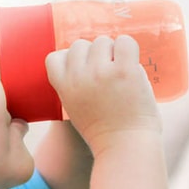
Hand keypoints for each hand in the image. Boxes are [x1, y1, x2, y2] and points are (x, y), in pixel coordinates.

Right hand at [45, 35, 161, 153]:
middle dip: (95, 55)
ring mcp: (101, 72)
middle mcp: (79, 76)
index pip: (55, 57)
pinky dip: (129, 49)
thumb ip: (75, 84)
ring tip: (121, 74)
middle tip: (108, 75)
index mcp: (63, 86)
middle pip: (81, 45)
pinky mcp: (125, 71)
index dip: (71, 60)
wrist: (125, 147)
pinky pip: (125, 42)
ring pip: (103, 41)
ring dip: (114, 52)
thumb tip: (91, 55)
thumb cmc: (104, 131)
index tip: (84, 71)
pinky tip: (132, 66)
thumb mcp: (75, 108)